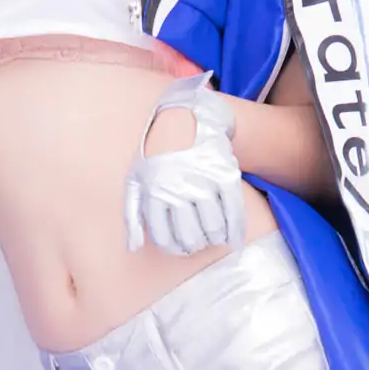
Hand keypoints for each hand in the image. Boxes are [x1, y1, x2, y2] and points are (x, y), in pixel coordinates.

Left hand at [123, 73, 247, 256]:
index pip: (165, 238)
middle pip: (191, 237)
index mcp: (154, 193)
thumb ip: (132, 217)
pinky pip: (234, 211)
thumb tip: (133, 248)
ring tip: (213, 237)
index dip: (174, 248)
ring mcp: (204, 182)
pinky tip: (234, 238)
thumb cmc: (156, 157)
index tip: (181, 248)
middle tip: (198, 243)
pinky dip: (236, 230)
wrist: (186, 120)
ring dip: (215, 239)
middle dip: (195, 246)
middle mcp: (179, 189)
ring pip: (214, 228)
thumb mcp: (136, 183)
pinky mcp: (226, 175)